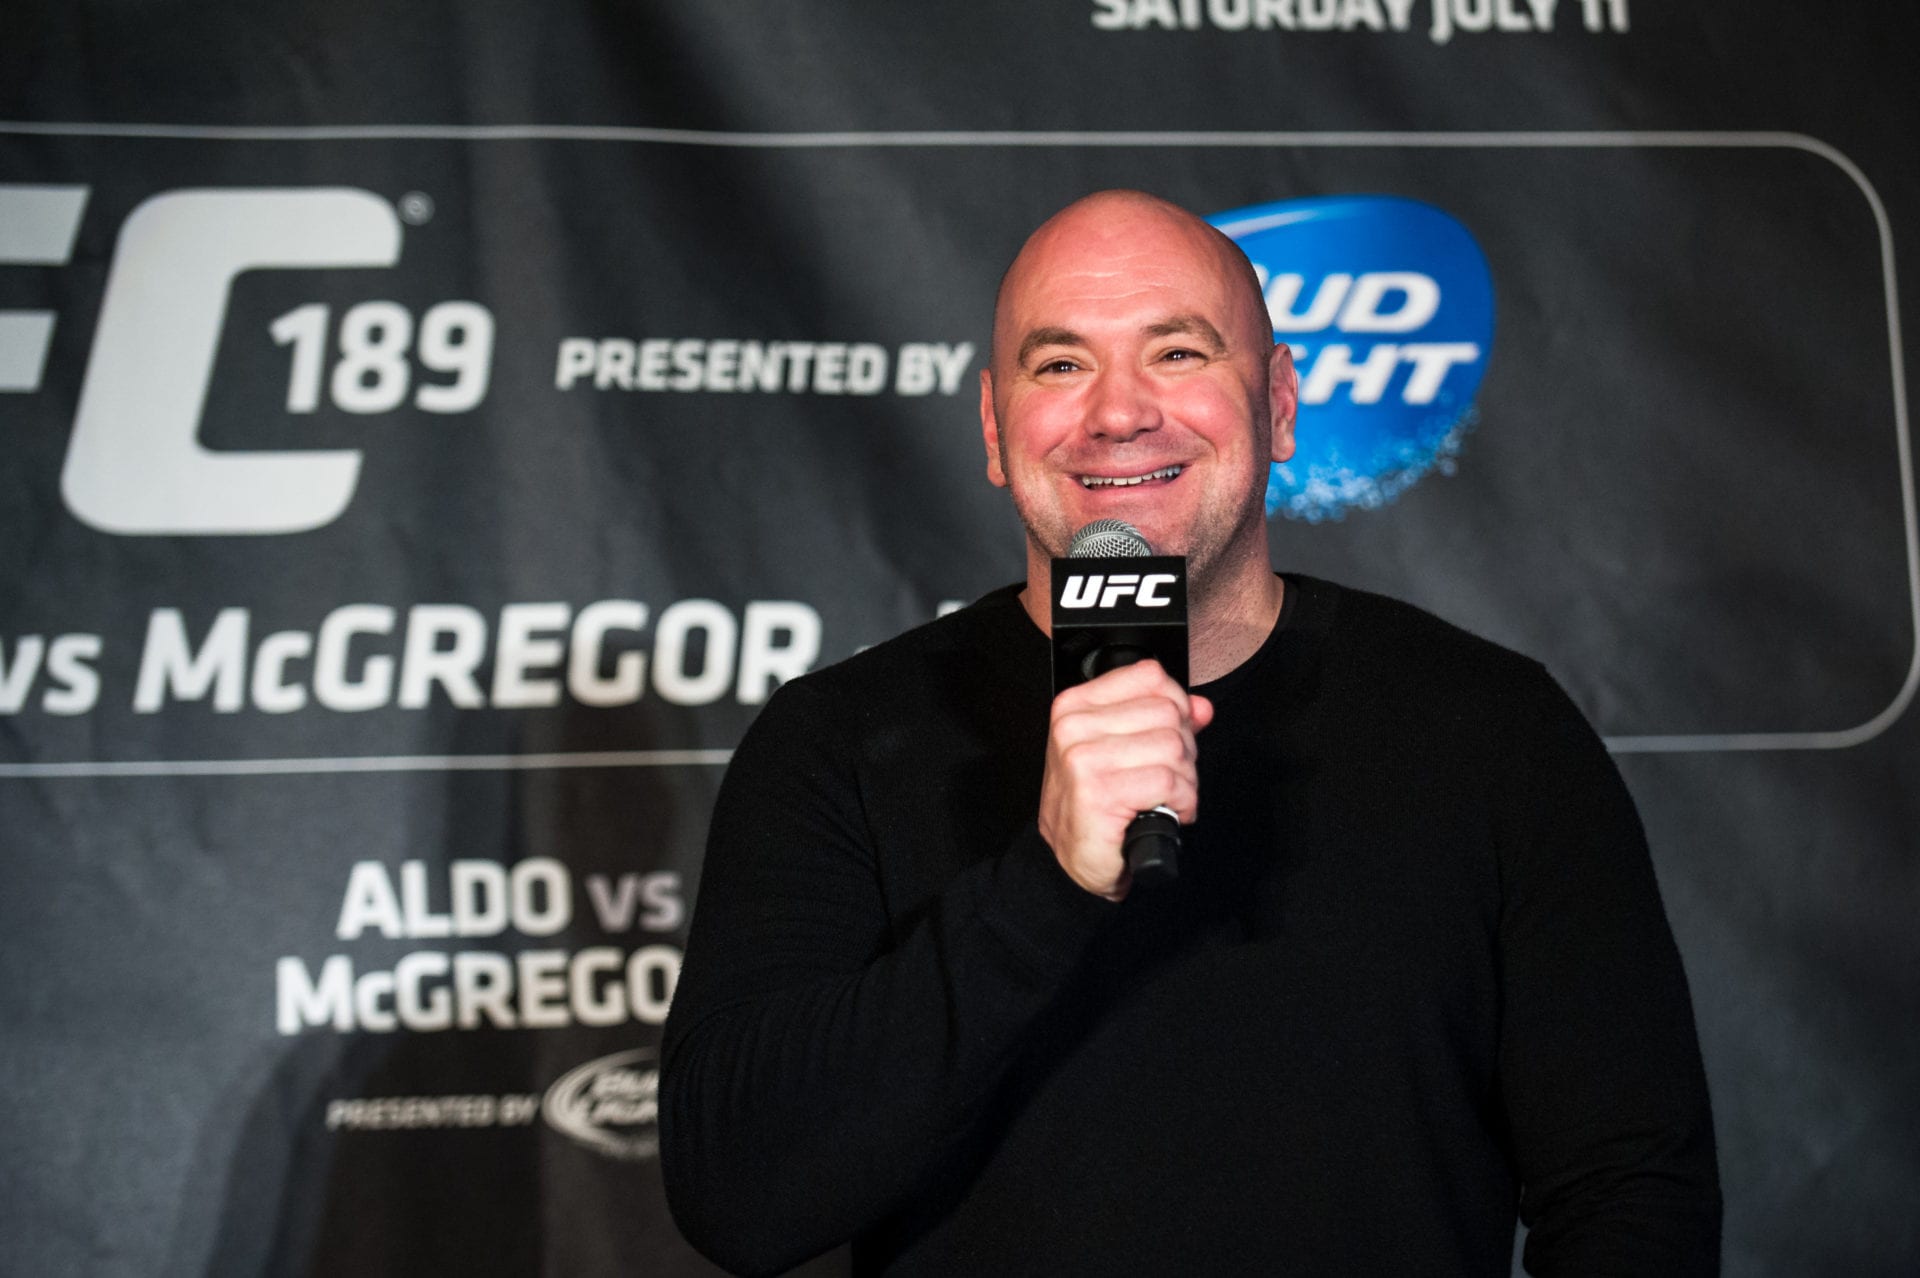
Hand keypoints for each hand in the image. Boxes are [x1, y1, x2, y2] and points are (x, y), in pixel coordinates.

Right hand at [1038, 659, 1213, 900]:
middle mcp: (1074, 727)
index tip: (1170, 736)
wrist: (1076, 859)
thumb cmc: (1096, 806)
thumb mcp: (1124, 751)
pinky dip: (1182, 801)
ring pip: (1173, 746)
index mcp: (1076, 706)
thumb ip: (1163, 721)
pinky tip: (1167, 811)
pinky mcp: (1100, 792)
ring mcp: (1083, 759)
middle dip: (1184, 749)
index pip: (1150, 676)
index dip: (1177, 706)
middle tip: (1170, 776)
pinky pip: (1168, 781)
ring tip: (1167, 796)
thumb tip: (1201, 707)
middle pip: (1168, 713)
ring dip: (1185, 779)